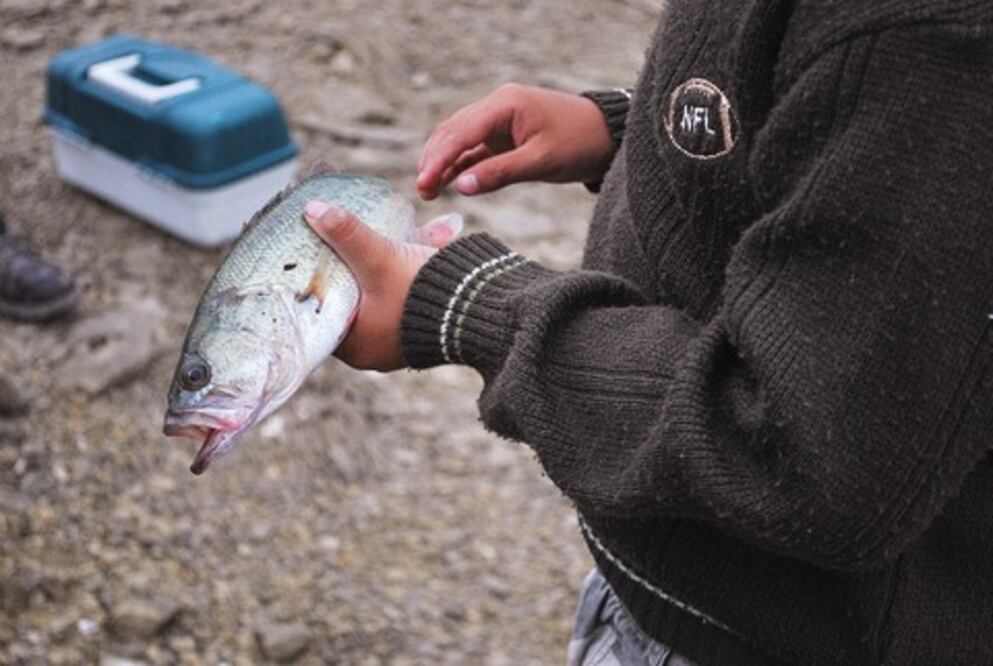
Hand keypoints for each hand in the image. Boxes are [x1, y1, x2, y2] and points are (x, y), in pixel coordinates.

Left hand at [303, 201, 457, 370]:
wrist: (484, 306)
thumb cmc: (424, 294)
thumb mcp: (380, 259)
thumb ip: (347, 234)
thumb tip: (313, 210)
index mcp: (358, 347)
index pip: (321, 316)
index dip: (314, 286)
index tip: (308, 260)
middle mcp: (377, 349)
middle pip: (350, 301)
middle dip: (349, 268)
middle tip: (336, 245)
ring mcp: (401, 338)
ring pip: (379, 294)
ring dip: (380, 266)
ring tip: (375, 240)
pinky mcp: (424, 324)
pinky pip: (405, 293)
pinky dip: (405, 270)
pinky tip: (412, 243)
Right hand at [416, 83, 614, 199]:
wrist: (607, 135)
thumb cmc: (579, 143)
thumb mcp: (541, 161)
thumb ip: (499, 173)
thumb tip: (460, 187)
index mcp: (506, 104)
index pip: (461, 131)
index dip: (439, 158)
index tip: (423, 182)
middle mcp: (498, 107)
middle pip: (453, 131)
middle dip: (434, 160)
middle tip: (421, 190)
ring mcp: (500, 120)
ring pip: (460, 140)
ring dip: (443, 163)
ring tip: (428, 190)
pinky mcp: (504, 135)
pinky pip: (475, 149)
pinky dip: (460, 164)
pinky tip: (447, 183)